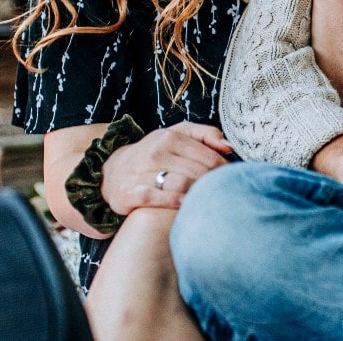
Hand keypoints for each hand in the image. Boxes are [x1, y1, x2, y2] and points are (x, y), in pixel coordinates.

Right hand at [100, 122, 232, 214]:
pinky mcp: (130, 193)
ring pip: (182, 185)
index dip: (224, 172)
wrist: (113, 171)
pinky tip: (185, 207)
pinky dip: (175, 203)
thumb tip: (230, 147)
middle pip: (199, 173)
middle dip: (214, 185)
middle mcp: (156, 153)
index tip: (228, 180)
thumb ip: (206, 135)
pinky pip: (159, 199)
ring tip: (207, 202)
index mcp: (170, 137)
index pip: (210, 158)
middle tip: (222, 195)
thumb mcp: (177, 135)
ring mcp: (141, 173)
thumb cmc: (154, 154)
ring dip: (198, 195)